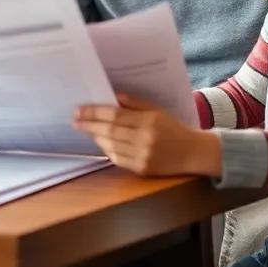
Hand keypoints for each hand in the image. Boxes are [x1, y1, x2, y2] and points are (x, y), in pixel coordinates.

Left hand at [73, 94, 221, 177]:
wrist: (192, 152)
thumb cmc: (173, 128)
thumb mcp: (156, 110)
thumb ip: (134, 103)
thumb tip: (111, 97)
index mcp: (149, 121)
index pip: (115, 115)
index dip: (94, 112)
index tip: (79, 110)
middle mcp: (145, 139)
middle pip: (110, 131)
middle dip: (89, 125)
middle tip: (75, 120)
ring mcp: (143, 156)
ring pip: (111, 146)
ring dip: (96, 137)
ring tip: (86, 129)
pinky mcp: (142, 169)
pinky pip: (118, 159)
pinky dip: (107, 150)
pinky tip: (101, 142)